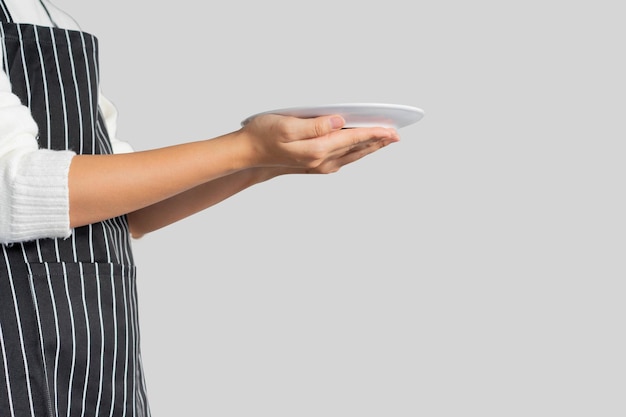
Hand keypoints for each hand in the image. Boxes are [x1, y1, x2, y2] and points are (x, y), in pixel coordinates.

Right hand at [237, 113, 399, 172]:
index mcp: (316, 150)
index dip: (373, 132)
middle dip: (377, 141)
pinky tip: (359, 148)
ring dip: (369, 148)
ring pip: (351, 156)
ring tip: (383, 141)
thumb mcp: (285, 126)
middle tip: (396, 135)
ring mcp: (318, 165)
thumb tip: (338, 122)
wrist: (247, 154)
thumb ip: (314, 125)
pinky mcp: (314, 165)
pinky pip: (342, 159)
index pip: (352, 138)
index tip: (390, 129)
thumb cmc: (262, 135)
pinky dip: (355, 152)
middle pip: (356, 149)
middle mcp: (320, 161)